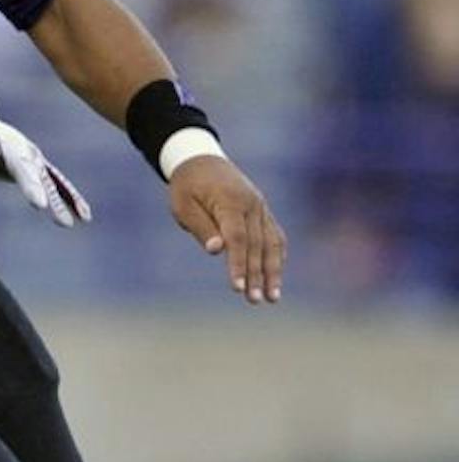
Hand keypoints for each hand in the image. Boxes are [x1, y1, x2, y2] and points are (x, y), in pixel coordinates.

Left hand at [0, 88, 90, 228]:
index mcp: (8, 142)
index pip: (21, 166)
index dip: (31, 184)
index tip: (40, 204)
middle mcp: (24, 149)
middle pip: (40, 176)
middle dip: (52, 198)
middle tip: (63, 221)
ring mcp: (29, 157)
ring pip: (52, 180)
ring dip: (66, 200)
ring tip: (83, 219)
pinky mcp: (30, 166)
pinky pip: (53, 182)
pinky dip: (67, 196)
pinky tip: (81, 213)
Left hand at [168, 155, 285, 303]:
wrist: (201, 161)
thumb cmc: (187, 187)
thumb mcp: (183, 206)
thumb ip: (201, 228)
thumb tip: (217, 251)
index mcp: (229, 202)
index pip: (237, 238)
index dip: (238, 264)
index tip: (237, 287)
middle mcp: (251, 204)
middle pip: (257, 245)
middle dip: (257, 275)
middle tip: (254, 300)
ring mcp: (261, 207)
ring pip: (272, 242)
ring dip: (274, 271)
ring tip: (272, 297)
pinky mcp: (263, 211)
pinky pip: (275, 236)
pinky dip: (277, 256)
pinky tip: (276, 277)